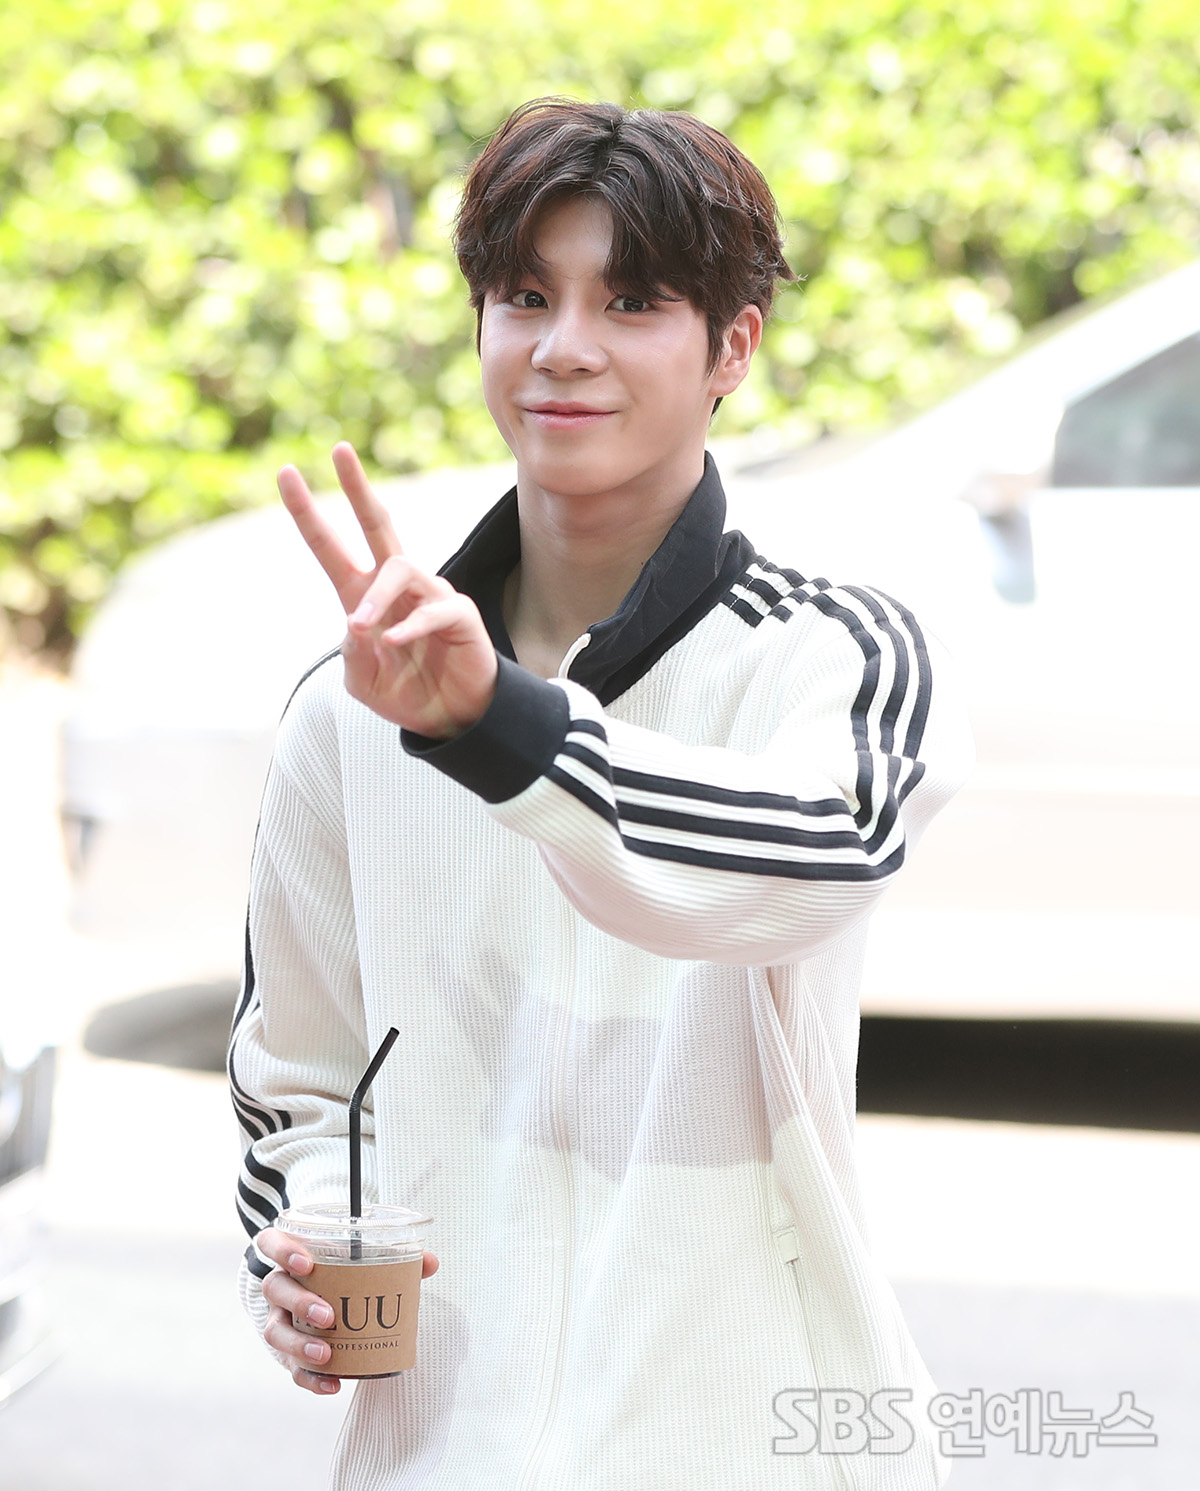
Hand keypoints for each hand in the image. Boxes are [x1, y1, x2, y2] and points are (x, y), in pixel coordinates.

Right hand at [257, 1226, 439, 1394]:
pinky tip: (333, 1384)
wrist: (315, 1302)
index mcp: (293, 1256)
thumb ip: (395, 1257)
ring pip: (275, 1331)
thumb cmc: (340, 1273)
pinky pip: (291, 1367)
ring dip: (300, 1343)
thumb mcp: (360, 1259)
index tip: (307, 1263)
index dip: (283, 1251)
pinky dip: (310, 1378)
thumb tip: (428, 1261)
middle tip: (328, 1315)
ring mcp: (278, 1319)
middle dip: (300, 1302)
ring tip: (326, 1354)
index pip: (271, 1243)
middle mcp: (279, 1286)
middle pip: (275, 1289)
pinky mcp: (287, 1351)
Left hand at [277, 443, 497, 737]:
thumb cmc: (408, 693)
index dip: (307, 513)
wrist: (452, 718)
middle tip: (340, 451)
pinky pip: (433, 607)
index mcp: (363, 598)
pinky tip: (392, 641)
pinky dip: (409, 625)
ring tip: (363, 627)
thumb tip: (355, 624)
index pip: (331, 548)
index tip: (286, 474)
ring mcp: (429, 595)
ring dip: (376, 597)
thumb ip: (352, 656)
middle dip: (358, 488)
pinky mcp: (458, 614)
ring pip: (400, 568)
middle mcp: (396, 588)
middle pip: (377, 524)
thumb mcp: (364, 682)